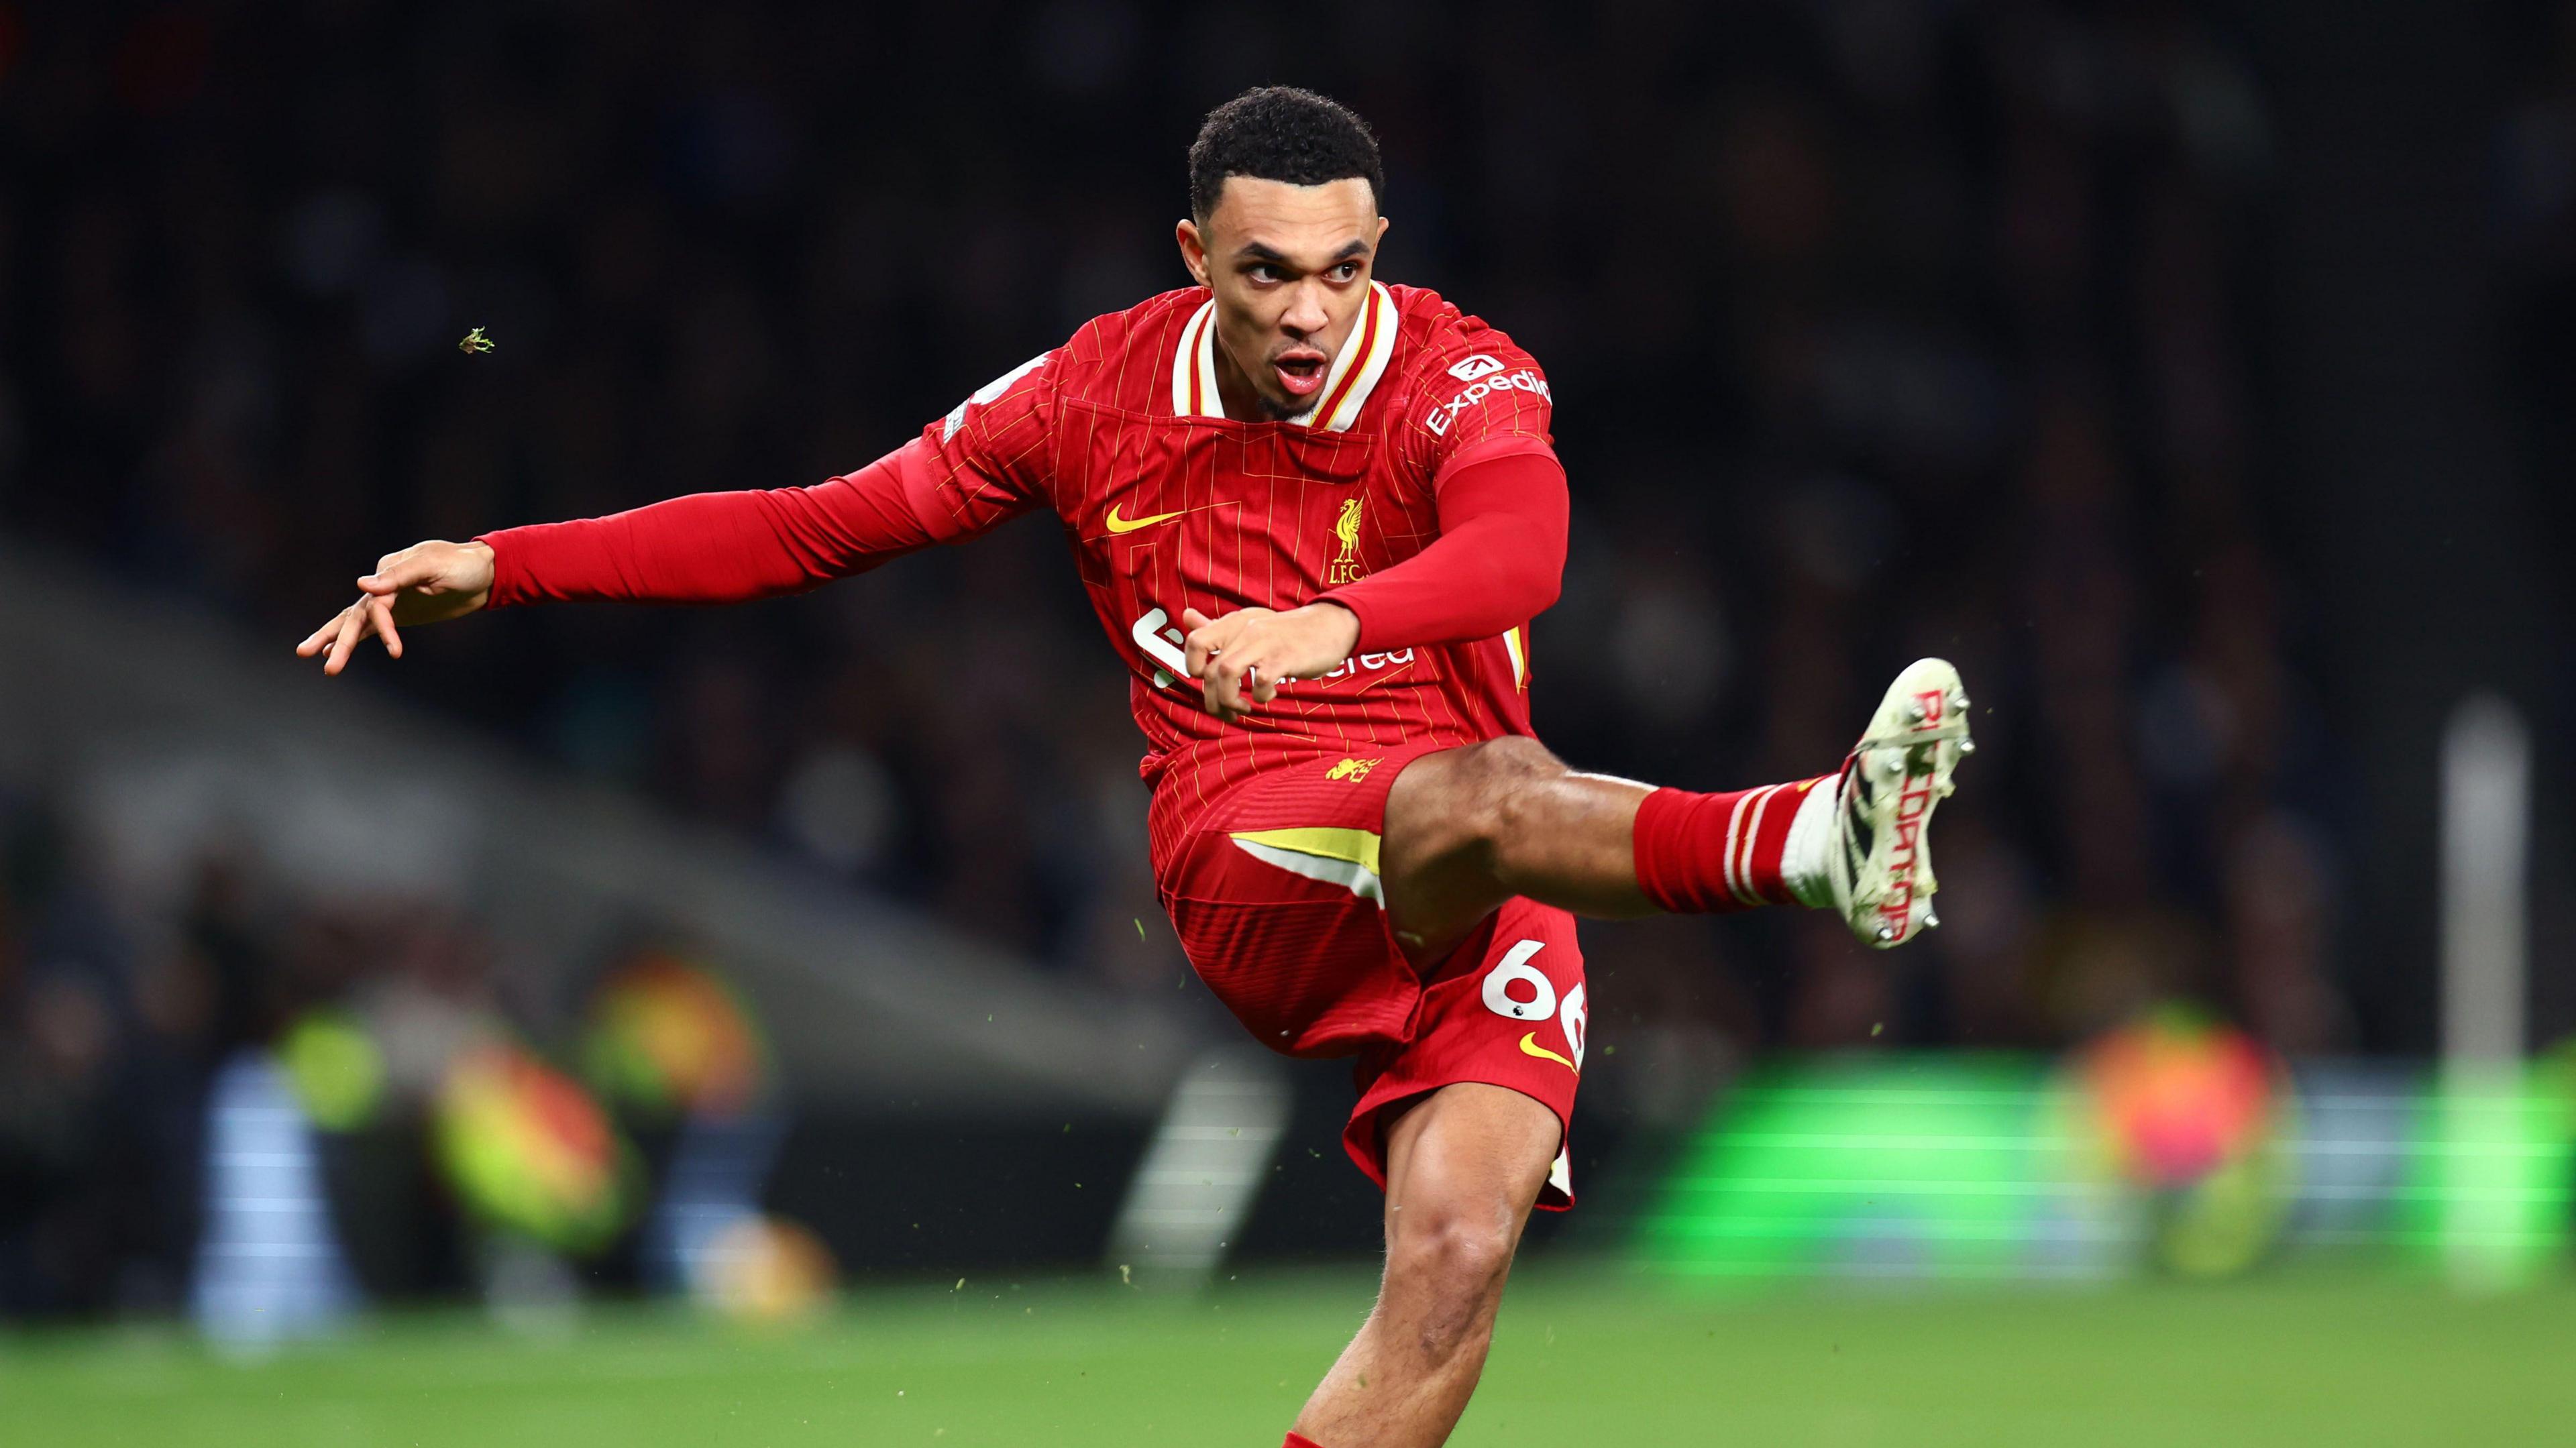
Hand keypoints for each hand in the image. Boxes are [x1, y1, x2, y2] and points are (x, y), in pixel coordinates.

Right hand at [295, 540, 496, 675]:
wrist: (485, 573)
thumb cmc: (462, 565)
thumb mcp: (434, 565)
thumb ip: (400, 575)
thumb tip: (361, 585)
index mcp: (390, 569)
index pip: (376, 603)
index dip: (383, 628)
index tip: (395, 651)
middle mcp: (384, 585)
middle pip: (355, 614)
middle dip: (336, 638)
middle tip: (310, 657)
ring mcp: (390, 601)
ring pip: (356, 622)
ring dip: (336, 640)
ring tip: (311, 657)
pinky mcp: (400, 614)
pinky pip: (370, 628)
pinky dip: (353, 639)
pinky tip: (332, 651)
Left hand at [1179, 602, 1361, 721]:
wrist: (1329, 626)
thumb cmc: (1285, 632)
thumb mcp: (1249, 623)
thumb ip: (1216, 626)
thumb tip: (1186, 615)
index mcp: (1233, 623)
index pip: (1195, 641)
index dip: (1193, 668)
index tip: (1208, 683)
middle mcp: (1245, 630)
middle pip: (1211, 670)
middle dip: (1214, 700)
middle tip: (1227, 712)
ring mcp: (1265, 643)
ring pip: (1226, 673)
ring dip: (1229, 700)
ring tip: (1243, 708)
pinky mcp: (1285, 658)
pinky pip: (1261, 682)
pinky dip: (1261, 697)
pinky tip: (1269, 697)